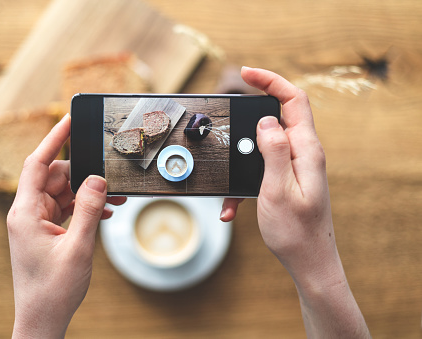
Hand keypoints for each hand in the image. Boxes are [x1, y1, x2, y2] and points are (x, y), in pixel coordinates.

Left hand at [7, 114, 125, 337]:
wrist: (43, 317)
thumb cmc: (53, 289)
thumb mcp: (78, 247)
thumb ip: (90, 209)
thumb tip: (99, 178)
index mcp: (26, 213)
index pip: (37, 164)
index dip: (54, 139)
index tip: (70, 120)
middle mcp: (28, 213)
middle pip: (56, 177)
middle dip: (83, 175)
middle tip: (109, 179)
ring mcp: (37, 222)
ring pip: (64, 193)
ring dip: (88, 194)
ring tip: (114, 200)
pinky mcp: (46, 231)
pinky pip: (67, 208)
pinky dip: (85, 207)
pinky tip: (105, 213)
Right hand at [220, 67, 332, 276]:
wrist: (308, 261)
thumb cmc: (295, 231)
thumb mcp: (278, 189)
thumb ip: (274, 150)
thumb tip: (266, 120)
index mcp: (306, 149)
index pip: (294, 100)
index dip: (271, 81)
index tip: (246, 72)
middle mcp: (304, 153)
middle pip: (276, 118)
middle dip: (247, 124)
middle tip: (225, 134)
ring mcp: (295, 166)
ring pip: (262, 148)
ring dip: (241, 165)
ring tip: (230, 196)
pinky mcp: (287, 178)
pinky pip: (261, 171)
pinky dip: (244, 186)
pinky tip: (232, 209)